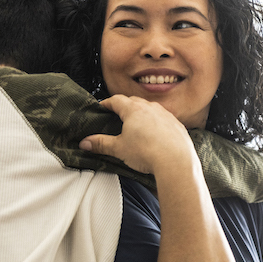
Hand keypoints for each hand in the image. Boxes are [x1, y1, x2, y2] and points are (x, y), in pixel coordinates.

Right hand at [79, 95, 195, 175]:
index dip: (107, 103)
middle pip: (134, 102)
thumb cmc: (148, 152)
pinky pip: (164, 119)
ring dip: (142, 113)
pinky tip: (155, 134)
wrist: (175, 161)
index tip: (103, 107)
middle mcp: (151, 108)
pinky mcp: (176, 124)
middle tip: (118, 114)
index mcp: (133, 110)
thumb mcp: (119, 149)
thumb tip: (86, 142)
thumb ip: (101, 144)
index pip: (116, 100)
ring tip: (136, 124)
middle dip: (124, 106)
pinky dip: (157, 123)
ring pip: (151, 109)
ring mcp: (165, 115)